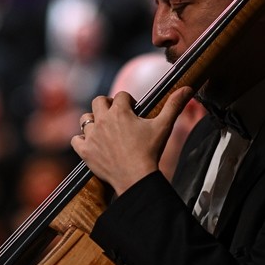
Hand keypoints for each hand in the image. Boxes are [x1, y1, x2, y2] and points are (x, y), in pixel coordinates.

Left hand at [71, 87, 194, 194]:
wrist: (136, 177)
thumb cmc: (150, 151)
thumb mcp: (164, 126)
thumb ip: (174, 105)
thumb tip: (188, 88)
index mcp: (120, 111)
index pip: (121, 95)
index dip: (129, 101)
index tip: (135, 110)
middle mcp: (103, 120)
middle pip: (98, 101)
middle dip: (107, 104)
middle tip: (116, 115)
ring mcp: (92, 136)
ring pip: (85, 119)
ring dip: (93, 120)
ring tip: (103, 128)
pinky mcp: (85, 151)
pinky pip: (76, 139)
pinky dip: (81, 140)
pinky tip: (91, 143)